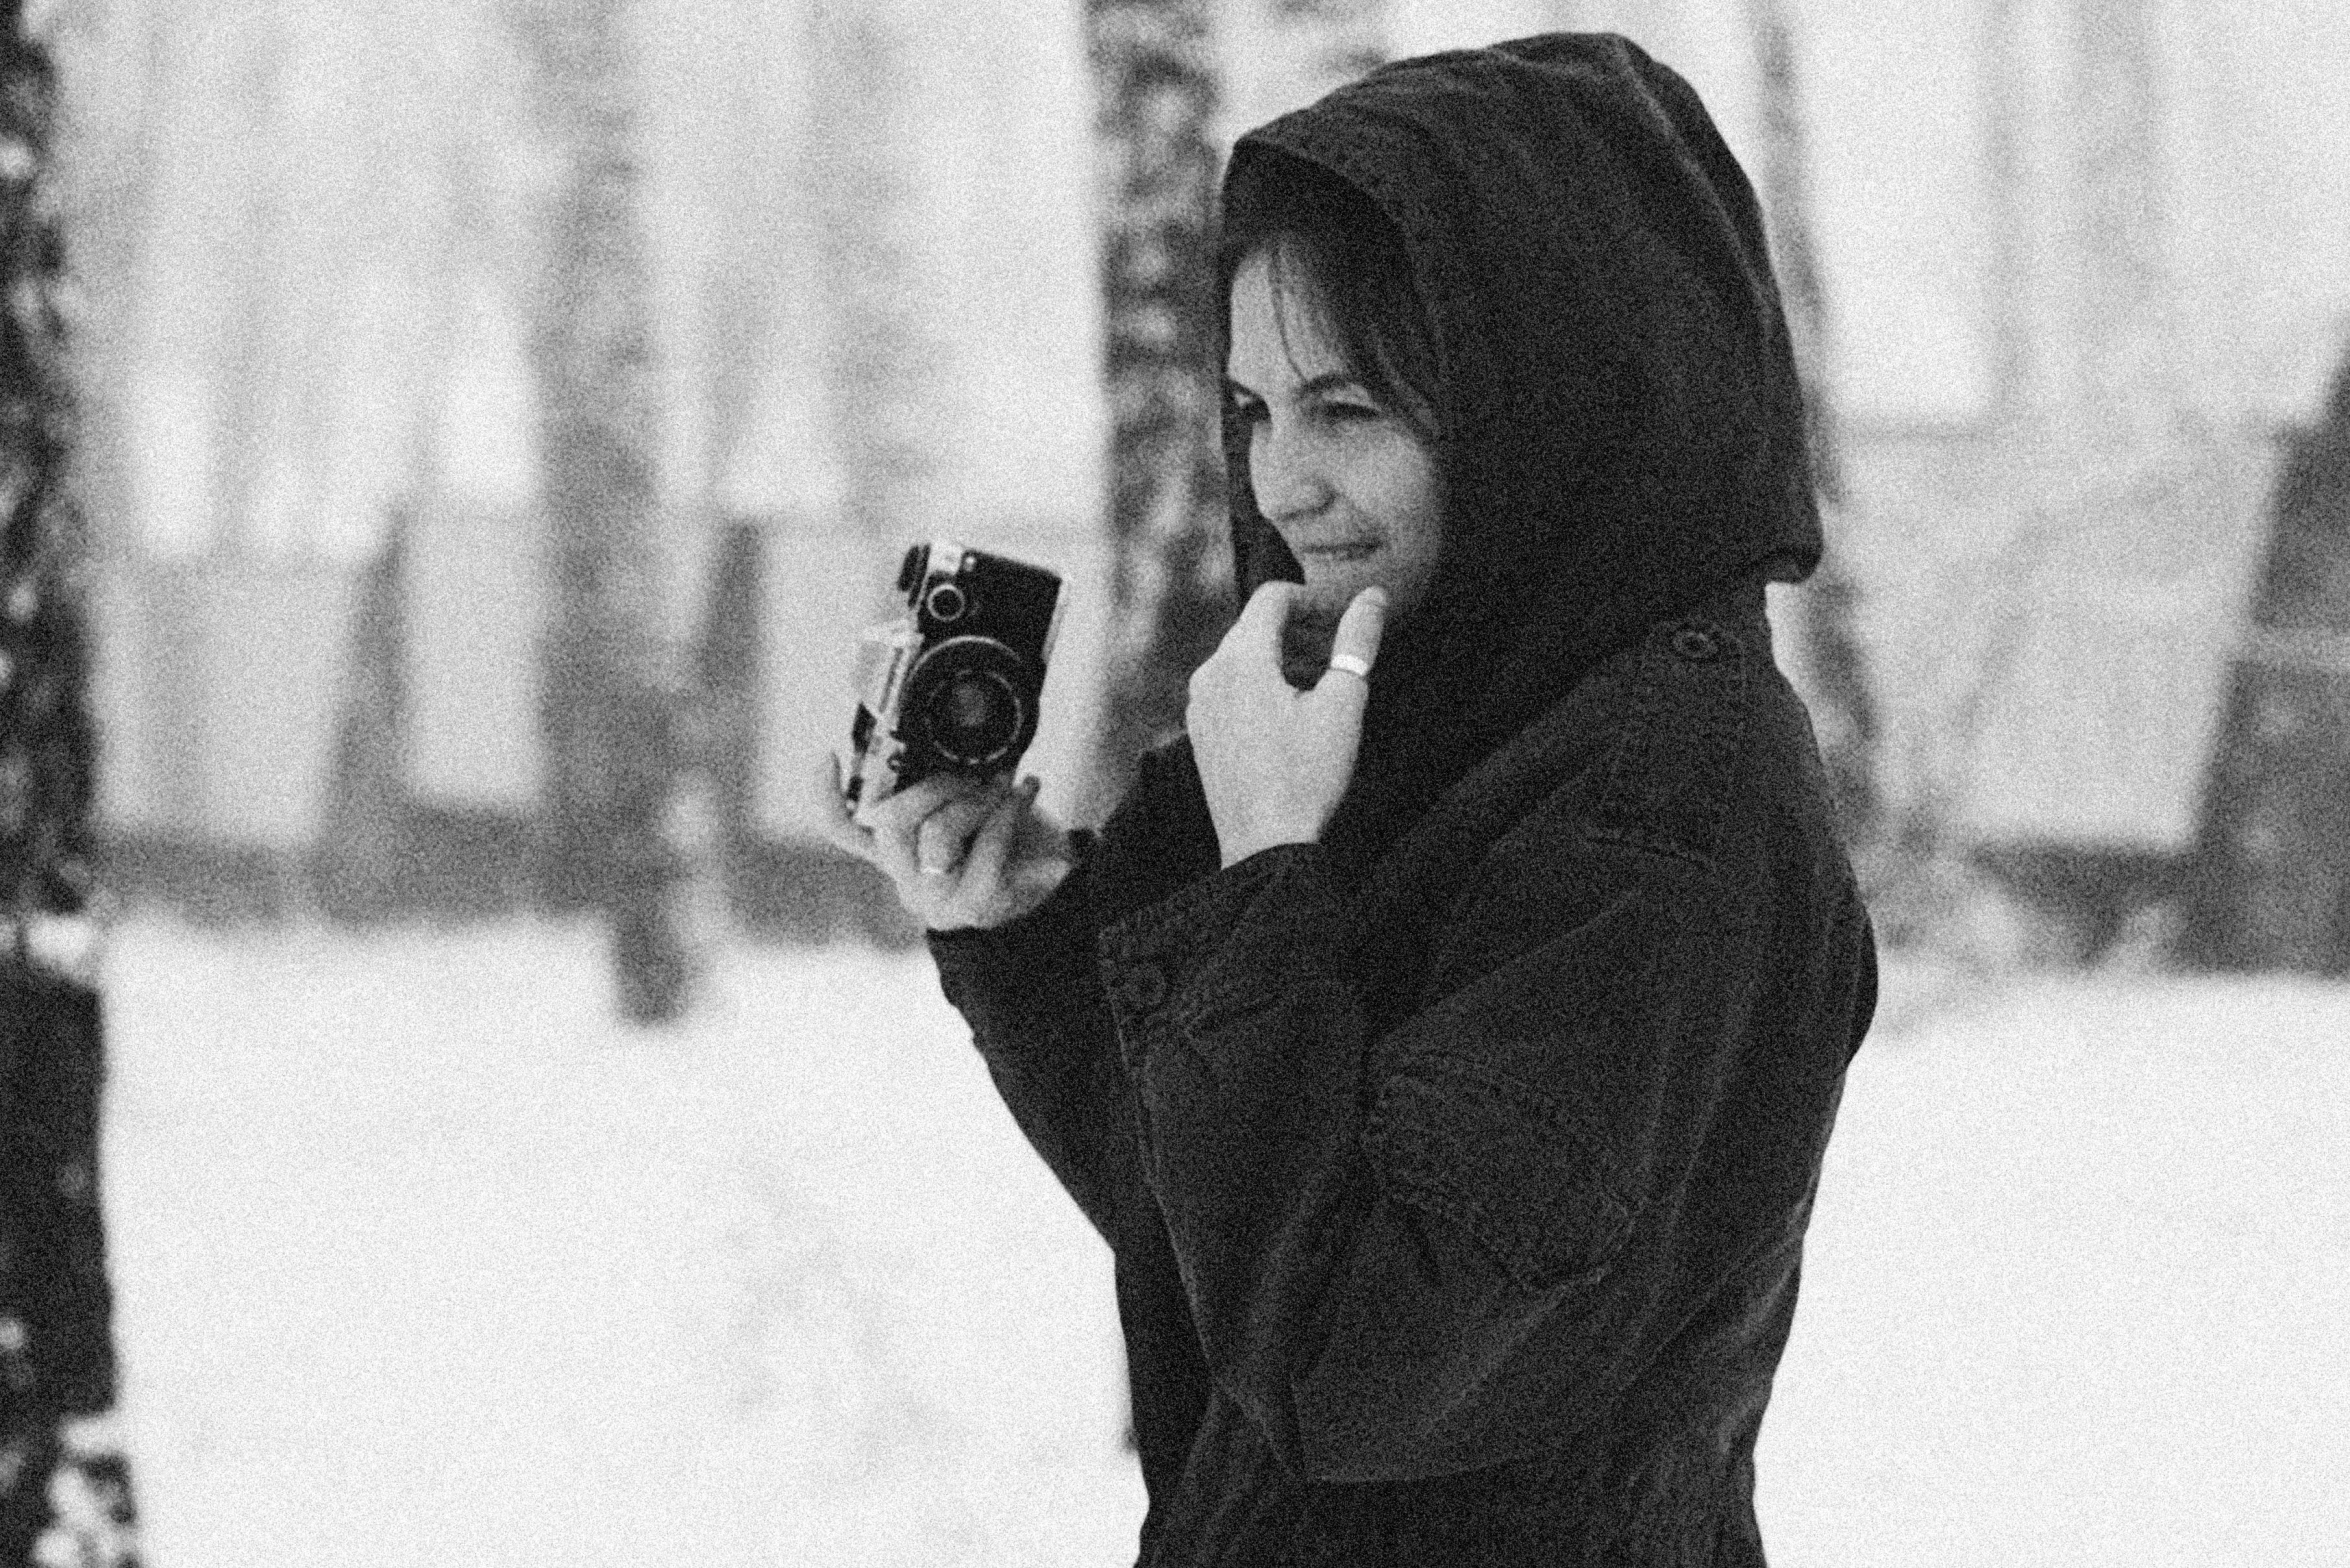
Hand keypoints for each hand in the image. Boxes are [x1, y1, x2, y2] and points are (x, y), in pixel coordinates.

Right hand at [816, 757, 1074, 931]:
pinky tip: (1028, 789)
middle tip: (972, 771)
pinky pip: (988, 852)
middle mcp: (906, 878)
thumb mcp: (970, 800)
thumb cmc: (1005, 834)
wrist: (1052, 879)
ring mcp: (938, 898)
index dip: (826, 796)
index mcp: (894, 851)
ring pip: (937, 837)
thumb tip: (942, 730)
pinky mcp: (978, 906)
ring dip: (977, 798)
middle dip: (932, 786)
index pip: (842, 829)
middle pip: (888, 826)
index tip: (828, 754)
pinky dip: (1011, 813)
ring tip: (1007, 782)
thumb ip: (942, 777)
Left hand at [1188, 582, 1386, 868]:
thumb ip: (1357, 642)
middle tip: (1340, 652)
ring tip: (1322, 687)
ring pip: (1242, 658)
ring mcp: (1198, 705)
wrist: (1265, 847)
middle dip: (1300, 629)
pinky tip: (1292, 717)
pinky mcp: (1199, 732)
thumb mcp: (1343, 704)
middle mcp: (1208, 674)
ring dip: (1282, 659)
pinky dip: (1261, 686)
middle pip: (1255, 626)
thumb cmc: (1306, 776)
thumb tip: (1372, 596)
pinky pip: (1229, 689)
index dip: (1312, 598)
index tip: (1342, 617)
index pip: (1271, 597)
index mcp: (1240, 659)